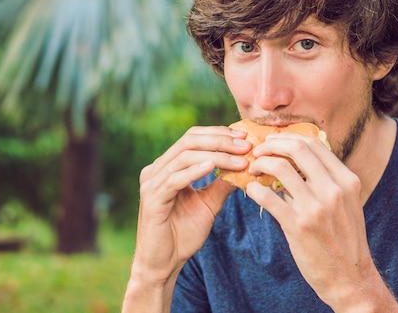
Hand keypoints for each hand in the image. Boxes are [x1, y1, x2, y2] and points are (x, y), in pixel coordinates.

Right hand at [129, 126, 250, 285]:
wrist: (164, 264)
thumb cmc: (183, 234)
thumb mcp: (209, 204)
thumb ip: (222, 183)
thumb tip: (246, 166)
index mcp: (167, 166)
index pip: (193, 137)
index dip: (219, 133)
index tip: (245, 138)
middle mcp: (155, 169)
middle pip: (189, 141)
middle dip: (221, 140)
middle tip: (246, 146)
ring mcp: (151, 182)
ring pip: (185, 156)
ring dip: (216, 155)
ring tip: (240, 160)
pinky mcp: (152, 199)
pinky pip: (175, 179)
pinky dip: (195, 170)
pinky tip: (214, 167)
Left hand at [246, 132, 397, 311]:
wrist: (350, 279)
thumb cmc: (344, 240)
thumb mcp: (347, 204)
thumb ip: (328, 181)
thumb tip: (298, 160)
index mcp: (347, 180)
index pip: (315, 144)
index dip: (289, 138)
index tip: (273, 142)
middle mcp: (334, 189)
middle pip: (298, 148)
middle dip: (271, 144)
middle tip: (257, 151)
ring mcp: (316, 207)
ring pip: (280, 167)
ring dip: (260, 164)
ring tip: (253, 170)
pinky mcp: (298, 225)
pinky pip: (268, 197)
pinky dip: (254, 189)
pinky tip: (250, 190)